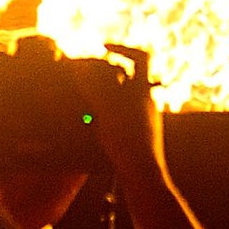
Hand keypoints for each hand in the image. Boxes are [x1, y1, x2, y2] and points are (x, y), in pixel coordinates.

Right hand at [70, 44, 165, 184]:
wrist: (144, 180)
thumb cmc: (129, 142)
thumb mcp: (109, 110)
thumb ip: (96, 86)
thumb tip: (81, 67)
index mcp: (143, 90)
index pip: (142, 56)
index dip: (123, 48)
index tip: (103, 49)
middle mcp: (146, 103)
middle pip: (129, 78)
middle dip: (107, 75)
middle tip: (85, 77)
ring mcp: (142, 122)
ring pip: (123, 101)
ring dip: (103, 98)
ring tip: (82, 101)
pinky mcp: (136, 140)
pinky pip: (120, 121)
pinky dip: (104, 119)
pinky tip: (88, 126)